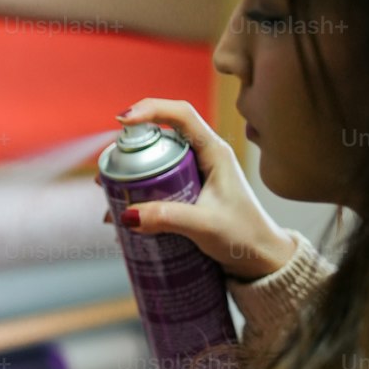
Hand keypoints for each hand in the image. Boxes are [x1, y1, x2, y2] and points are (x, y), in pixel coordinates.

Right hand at [97, 98, 296, 281]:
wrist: (261, 259)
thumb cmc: (245, 236)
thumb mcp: (205, 225)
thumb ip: (167, 218)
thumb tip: (126, 214)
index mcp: (214, 151)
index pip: (181, 114)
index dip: (151, 109)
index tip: (123, 120)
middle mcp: (204, 157)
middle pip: (161, 138)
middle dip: (130, 150)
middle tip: (107, 170)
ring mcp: (195, 175)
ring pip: (157, 163)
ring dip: (131, 176)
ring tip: (109, 195)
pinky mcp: (189, 194)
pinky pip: (158, 185)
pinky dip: (139, 196)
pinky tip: (124, 214)